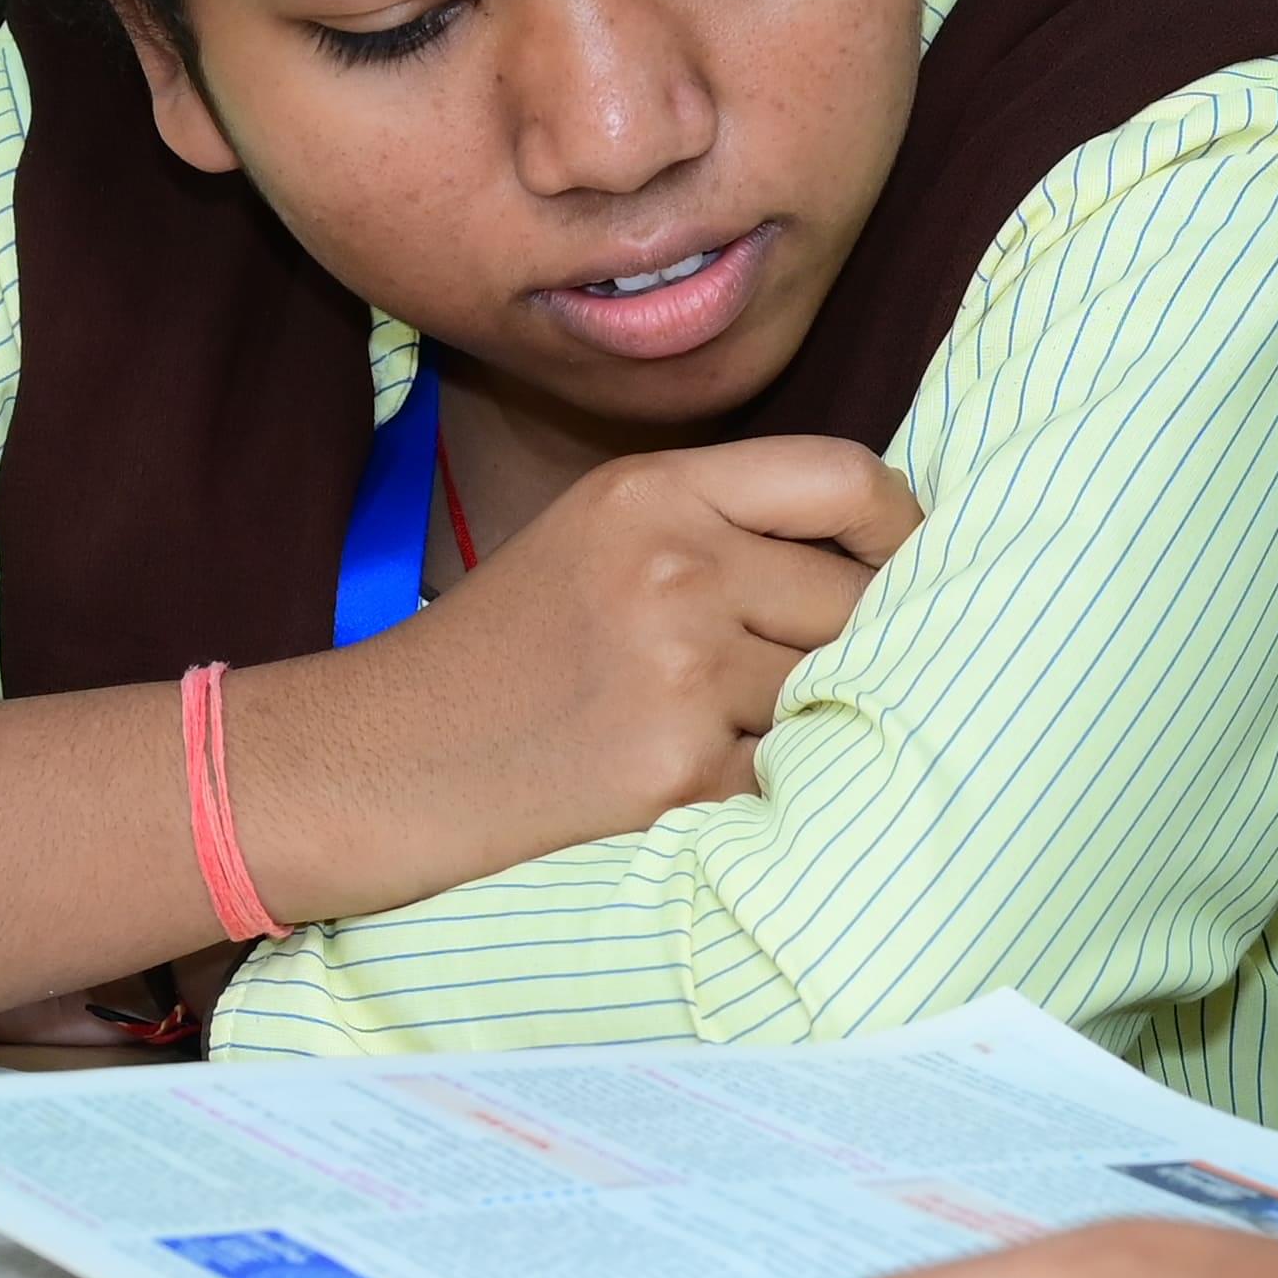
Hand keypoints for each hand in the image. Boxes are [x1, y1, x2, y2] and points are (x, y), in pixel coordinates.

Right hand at [238, 434, 919, 923]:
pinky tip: (690, 794)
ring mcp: (678, 667)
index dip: (903, 529)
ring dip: (801, 731)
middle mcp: (673, 563)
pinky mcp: (674, 769)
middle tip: (789, 689)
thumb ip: (722, 531)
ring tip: (716, 743)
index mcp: (653, 490)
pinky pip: (783, 781)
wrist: (365, 764)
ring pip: (831, 695)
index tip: (912, 570)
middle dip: (849, 652)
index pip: (844, 479)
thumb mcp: (596, 541)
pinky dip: (759, 798)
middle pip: (855, 602)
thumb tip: (885, 564)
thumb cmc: (493, 660)